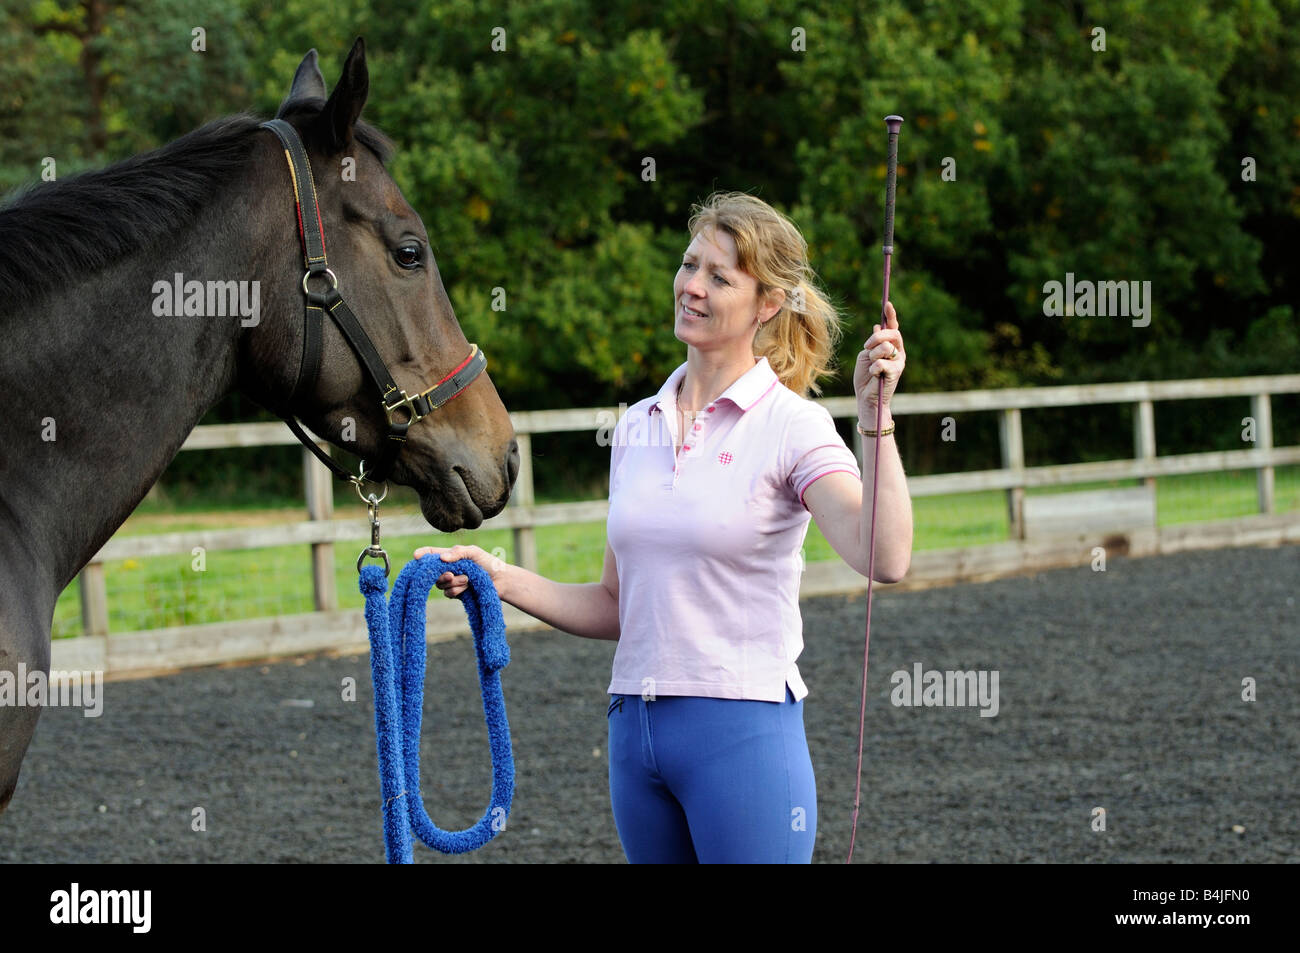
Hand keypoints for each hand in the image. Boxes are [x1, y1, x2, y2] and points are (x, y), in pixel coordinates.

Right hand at [412, 544, 507, 599]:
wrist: (500, 581)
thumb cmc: (488, 563)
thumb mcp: (473, 552)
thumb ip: (458, 553)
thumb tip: (441, 558)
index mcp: (451, 556)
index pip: (431, 554)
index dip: (422, 554)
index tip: (415, 556)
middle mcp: (448, 569)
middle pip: (432, 573)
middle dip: (441, 574)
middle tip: (451, 575)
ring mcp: (452, 581)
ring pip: (441, 584)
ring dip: (455, 582)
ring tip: (468, 579)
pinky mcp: (456, 593)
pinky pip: (448, 593)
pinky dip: (458, 590)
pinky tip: (468, 587)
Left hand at [853, 300, 904, 414]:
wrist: (867, 397)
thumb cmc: (865, 377)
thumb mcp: (866, 355)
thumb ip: (873, 343)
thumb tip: (877, 326)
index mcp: (891, 346)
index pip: (893, 327)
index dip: (891, 315)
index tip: (887, 303)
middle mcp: (898, 352)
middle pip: (892, 334)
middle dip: (876, 338)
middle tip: (866, 347)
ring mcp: (899, 361)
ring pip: (885, 347)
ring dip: (873, 355)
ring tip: (871, 366)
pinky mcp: (896, 371)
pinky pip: (881, 362)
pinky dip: (873, 368)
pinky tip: (874, 375)